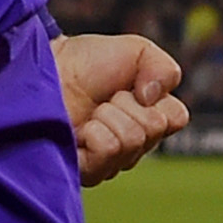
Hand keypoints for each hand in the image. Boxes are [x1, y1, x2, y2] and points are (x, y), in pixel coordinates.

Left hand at [53, 33, 187, 187]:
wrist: (47, 67)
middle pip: (153, 129)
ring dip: (107, 115)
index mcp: (148, 120)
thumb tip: (152, 99)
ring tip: (89, 113)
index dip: (155, 97)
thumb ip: (164, 70)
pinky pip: (108, 150)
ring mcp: (109, 163)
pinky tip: (79, 130)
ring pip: (131, 140)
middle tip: (104, 98)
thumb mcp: (136, 51)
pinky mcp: (85, 171)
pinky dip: (94, 132)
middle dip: (126, 103)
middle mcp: (132, 147)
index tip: (131, 86)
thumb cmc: (88, 62)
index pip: (176, 118)